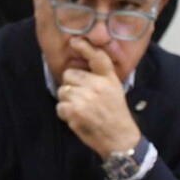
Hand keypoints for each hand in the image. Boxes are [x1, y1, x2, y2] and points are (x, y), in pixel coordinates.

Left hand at [56, 38, 140, 158]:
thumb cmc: (115, 113)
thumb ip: (100, 77)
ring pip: (62, 91)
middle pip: (69, 75)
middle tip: (82, 98)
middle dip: (71, 85)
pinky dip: (65, 113)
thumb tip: (79, 67)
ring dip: (67, 101)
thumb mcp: (114, 90)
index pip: (97, 58)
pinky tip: (77, 118)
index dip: (85, 47)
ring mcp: (86, 98)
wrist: (120, 138)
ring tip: (81, 109)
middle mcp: (98, 85)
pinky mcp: (75, 111)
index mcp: (109, 79)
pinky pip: (60, 106)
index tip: (75, 41)